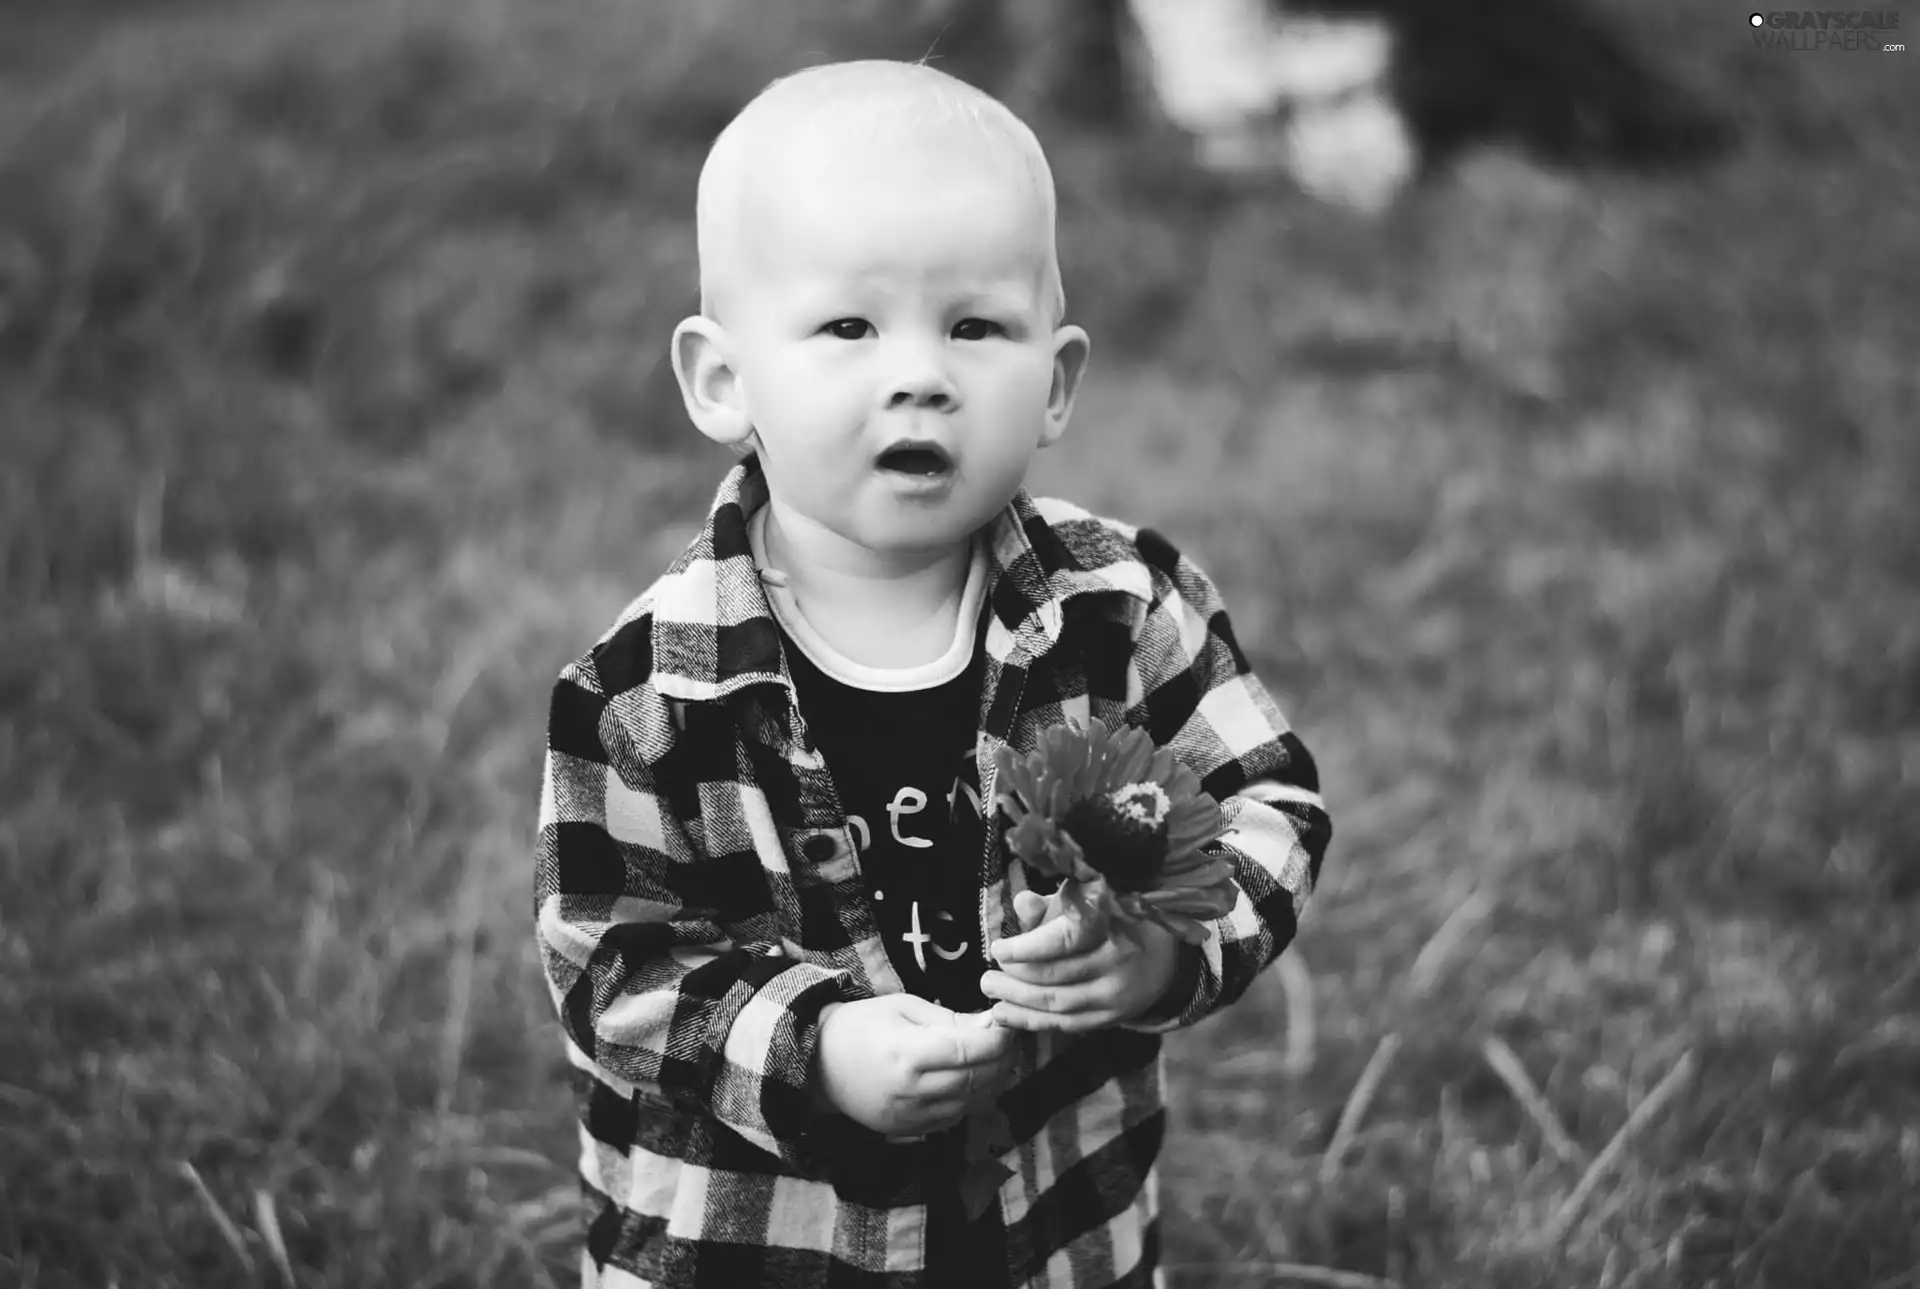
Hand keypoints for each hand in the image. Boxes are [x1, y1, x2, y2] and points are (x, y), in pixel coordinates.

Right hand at [813, 993, 1017, 1136]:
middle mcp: (910, 1091)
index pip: (968, 1051)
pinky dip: (972, 1099)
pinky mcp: (908, 1130)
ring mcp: (909, 1116)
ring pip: (970, 1103)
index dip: (997, 1039)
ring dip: (993, 1081)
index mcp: (906, 1054)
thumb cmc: (861, 1025)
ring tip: (998, 1058)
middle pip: (975, 1080)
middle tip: (1010, 1040)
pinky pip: (954, 1117)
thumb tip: (990, 1025)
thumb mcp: (902, 1007)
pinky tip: (974, 1079)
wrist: (817, 1064)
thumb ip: (947, 1019)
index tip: (1008, 1024)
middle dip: (1002, 1059)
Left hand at [980, 889, 1182, 1032]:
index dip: (1027, 947)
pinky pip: (1068, 1024)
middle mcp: (1118, 959)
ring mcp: (1118, 993)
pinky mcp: (1113, 1018)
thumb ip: (1051, 905)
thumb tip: (1020, 902)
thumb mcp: (1086, 903)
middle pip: (1057, 976)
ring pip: (1059, 1004)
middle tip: (985, 977)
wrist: (1162, 960)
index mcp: (1111, 922)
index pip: (1065, 939)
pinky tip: (1007, 1014)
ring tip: (991, 994)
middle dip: (1014, 979)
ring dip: (1018, 1003)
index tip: (998, 949)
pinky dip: (1033, 1022)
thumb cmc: (1111, 923)